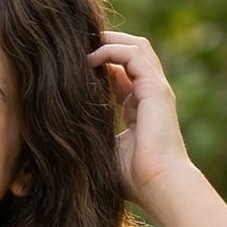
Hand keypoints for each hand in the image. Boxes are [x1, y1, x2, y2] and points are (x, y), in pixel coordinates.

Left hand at [87, 31, 193, 208]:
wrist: (160, 186)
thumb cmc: (135, 180)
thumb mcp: (108, 150)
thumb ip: (95, 134)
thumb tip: (67, 135)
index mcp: (141, 108)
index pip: (123, 74)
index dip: (102, 64)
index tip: (76, 65)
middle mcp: (151, 94)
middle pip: (132, 53)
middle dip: (107, 43)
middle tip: (79, 44)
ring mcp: (156, 89)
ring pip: (136, 47)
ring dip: (109, 40)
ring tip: (84, 43)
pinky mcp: (156, 89)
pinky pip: (133, 55)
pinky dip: (112, 50)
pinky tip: (91, 58)